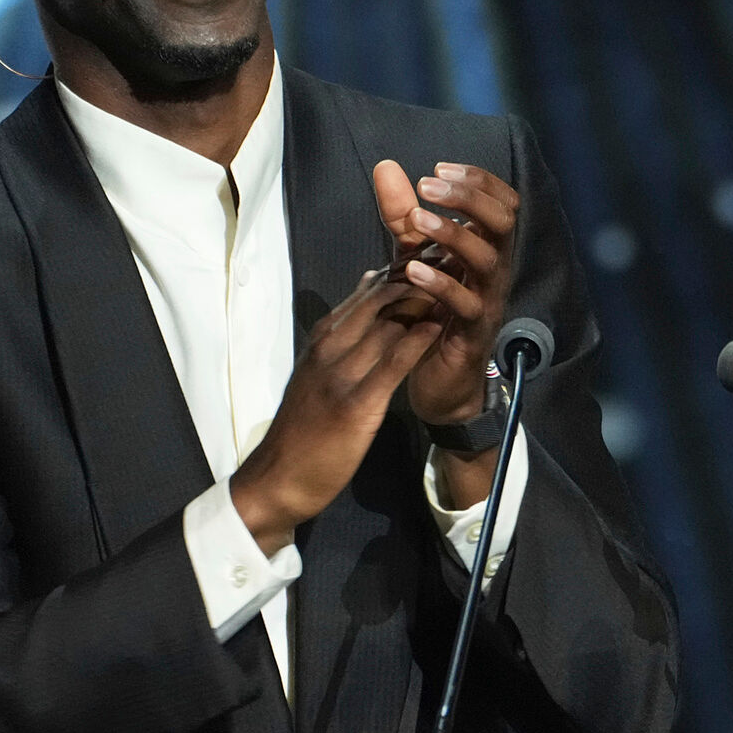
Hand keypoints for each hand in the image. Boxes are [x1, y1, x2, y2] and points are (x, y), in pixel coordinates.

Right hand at [230, 270, 443, 552]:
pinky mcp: (355, 404)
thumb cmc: (302, 428)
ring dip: (423, 301)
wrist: (278, 477)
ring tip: (454, 281)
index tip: (433, 255)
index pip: (366, 293)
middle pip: (379, 301)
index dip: (402, 272)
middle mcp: (329, 349)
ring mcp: (340, 375)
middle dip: (417, 277)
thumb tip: (369, 285)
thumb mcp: (317, 371)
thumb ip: (343, 334)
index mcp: (322, 339)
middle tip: (452, 258)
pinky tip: (438, 326)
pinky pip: (390, 364)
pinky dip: (416, 341)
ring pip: (386, 325)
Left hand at [371, 159, 519, 425]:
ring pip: (488, 260)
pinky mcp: (473, 334)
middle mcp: (494, 271)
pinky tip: (412, 270)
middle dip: (470, 198)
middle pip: (504, 222)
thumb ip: (402, 216)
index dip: (478, 180)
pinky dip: (441, 283)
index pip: (503, 202)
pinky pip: (466, 304)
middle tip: (429, 183)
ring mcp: (488, 302)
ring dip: (454, 234)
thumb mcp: (412, 256)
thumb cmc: (430, 313)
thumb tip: (386, 165)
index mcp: (486, 248)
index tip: (439, 167)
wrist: (438, 381)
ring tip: (419, 218)